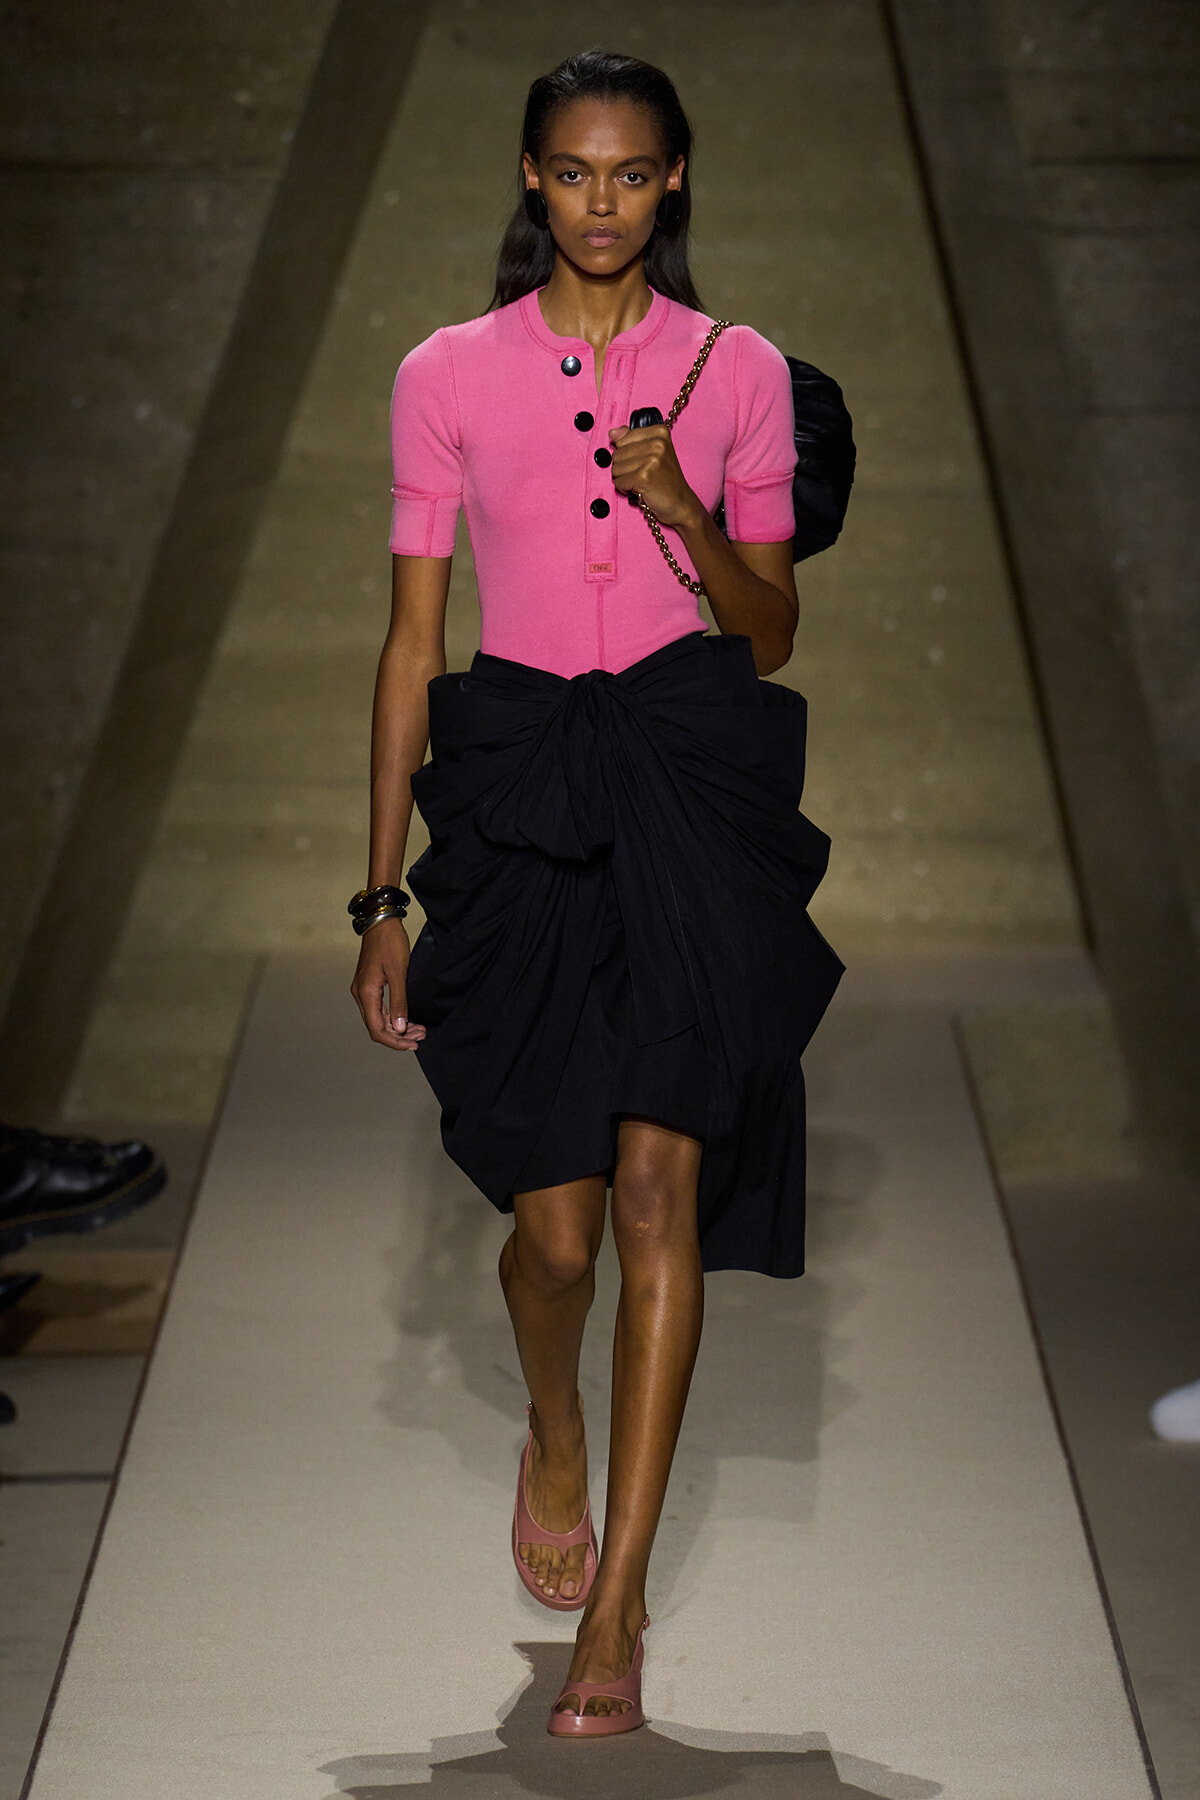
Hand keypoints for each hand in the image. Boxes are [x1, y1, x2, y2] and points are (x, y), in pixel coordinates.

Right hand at [350, 916, 425, 1050]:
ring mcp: (363, 990)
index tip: (413, 1044)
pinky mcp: (369, 985)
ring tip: (418, 1029)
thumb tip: (399, 1028)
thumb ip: (399, 1002)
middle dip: (399, 1036)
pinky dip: (393, 1016)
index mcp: (366, 993)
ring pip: (378, 1019)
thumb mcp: (399, 973)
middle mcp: (361, 994)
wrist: (381, 922)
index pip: (377, 1029)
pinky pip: (379, 1009)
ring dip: (397, 1027)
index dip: (395, 1041)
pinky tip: (407, 1019)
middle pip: (376, 1027)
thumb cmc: (390, 943)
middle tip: (420, 1036)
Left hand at [608, 423, 702, 531]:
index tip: (641, 461)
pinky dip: (625, 489)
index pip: (622, 438)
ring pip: (616, 468)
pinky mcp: (644, 477)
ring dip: (624, 479)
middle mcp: (657, 443)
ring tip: (640, 482)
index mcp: (660, 433)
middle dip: (624, 467)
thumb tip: (612, 432)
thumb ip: (631, 439)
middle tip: (641, 474)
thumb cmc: (665, 479)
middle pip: (617, 453)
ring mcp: (651, 460)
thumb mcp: (653, 452)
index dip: (626, 453)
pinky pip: (619, 482)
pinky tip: (638, 489)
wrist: (680, 502)